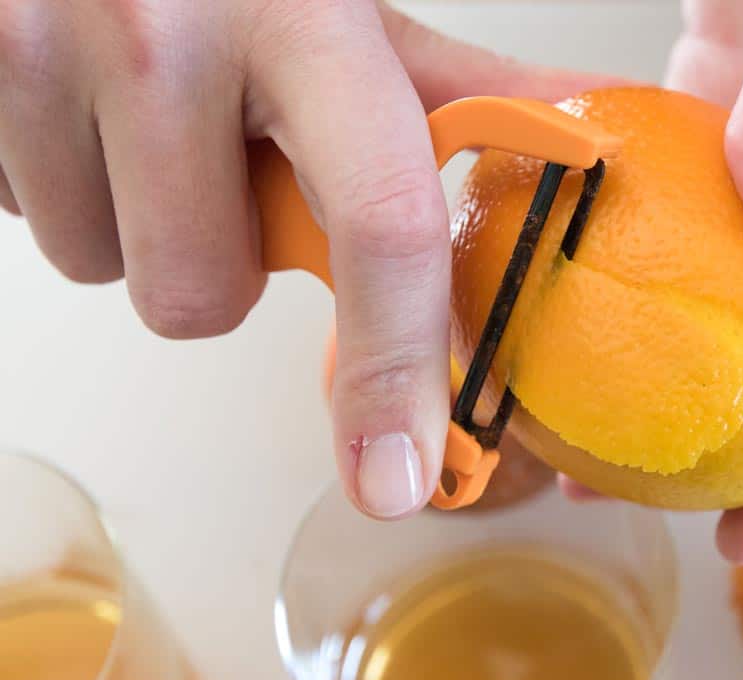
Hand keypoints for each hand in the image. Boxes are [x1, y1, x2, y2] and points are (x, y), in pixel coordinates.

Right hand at [0, 2, 614, 519]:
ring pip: (99, 269)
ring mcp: (38, 49)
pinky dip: (59, 187)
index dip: (397, 370)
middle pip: (197, 299)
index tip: (398, 477)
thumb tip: (591, 151)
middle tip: (218, 164)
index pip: (380, 225)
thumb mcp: (353, 18)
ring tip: (149, 124)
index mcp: (309, 22)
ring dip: (133, 221)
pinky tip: (90, 114)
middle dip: (213, 258)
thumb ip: (464, 97)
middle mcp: (165, 34)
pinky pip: (16, 222)